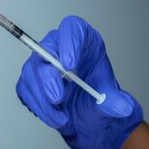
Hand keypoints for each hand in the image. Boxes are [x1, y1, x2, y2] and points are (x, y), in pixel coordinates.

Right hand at [16, 15, 142, 148]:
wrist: (88, 119)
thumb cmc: (98, 100)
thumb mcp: (113, 102)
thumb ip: (116, 103)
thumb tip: (122, 107)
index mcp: (85, 43)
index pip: (73, 29)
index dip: (69, 42)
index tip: (70, 65)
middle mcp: (61, 48)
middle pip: (46, 48)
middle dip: (48, 75)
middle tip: (57, 97)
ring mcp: (43, 63)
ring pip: (32, 71)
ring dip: (43, 97)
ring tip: (62, 117)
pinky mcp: (31, 79)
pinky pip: (26, 88)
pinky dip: (38, 106)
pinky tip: (54, 116)